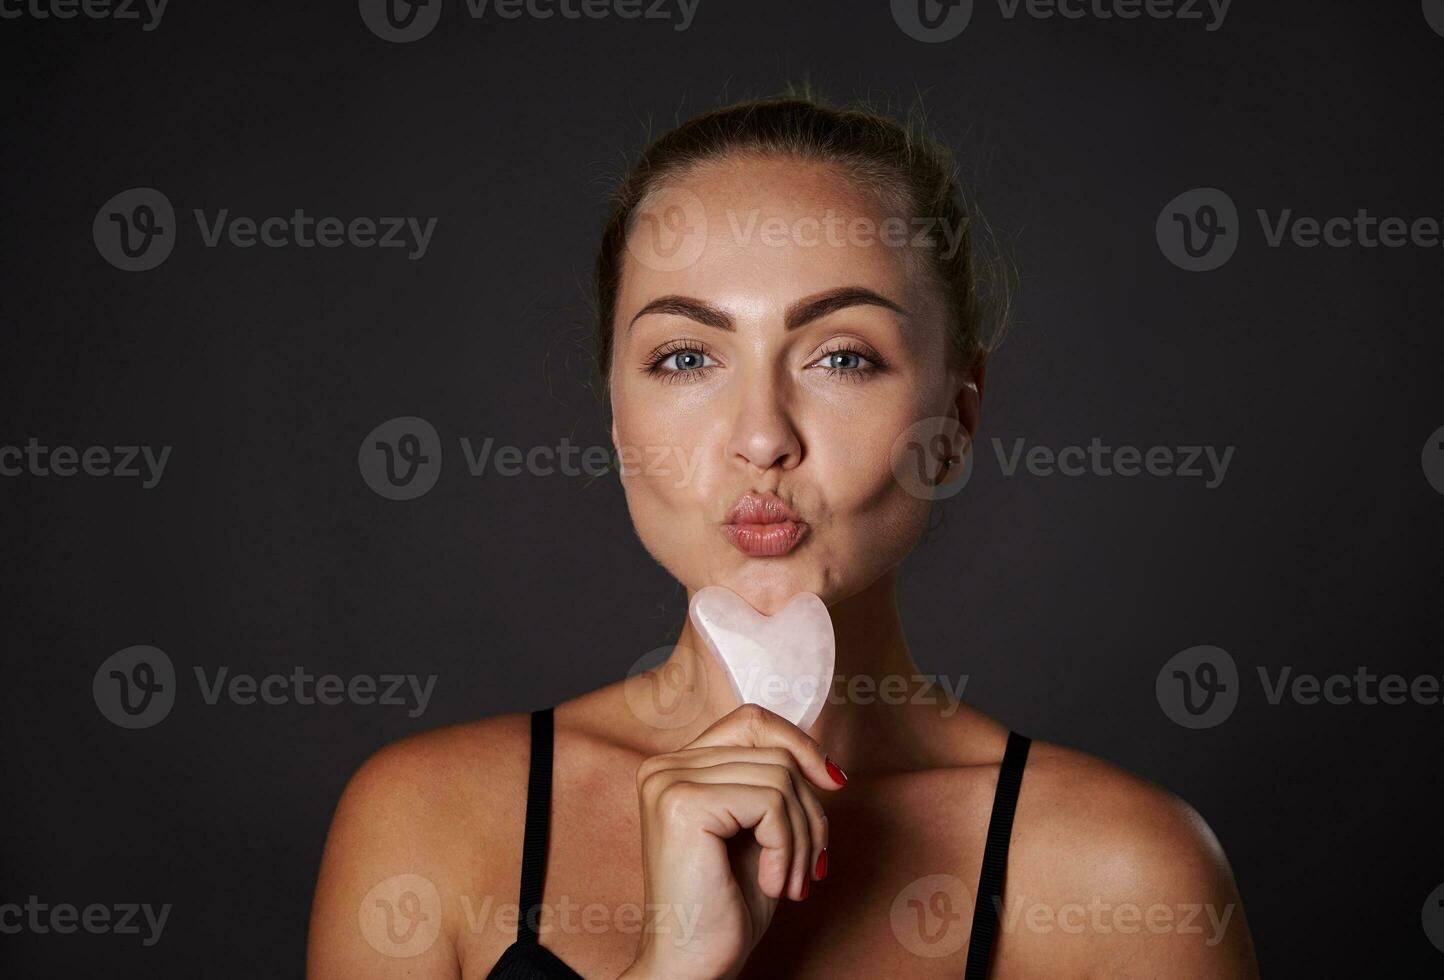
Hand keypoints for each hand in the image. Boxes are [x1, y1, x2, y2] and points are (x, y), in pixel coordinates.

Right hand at [620, 703, 845, 979]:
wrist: (692, 967)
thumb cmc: (727, 907)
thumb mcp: (758, 833)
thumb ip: (774, 785)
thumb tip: (824, 760)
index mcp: (676, 767)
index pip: (752, 721)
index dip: (800, 745)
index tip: (834, 783)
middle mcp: (664, 766)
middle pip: (774, 753)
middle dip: (811, 811)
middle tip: (812, 866)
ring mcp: (670, 782)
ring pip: (780, 777)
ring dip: (804, 837)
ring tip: (794, 881)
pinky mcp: (684, 804)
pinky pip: (771, 803)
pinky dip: (788, 848)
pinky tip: (775, 886)